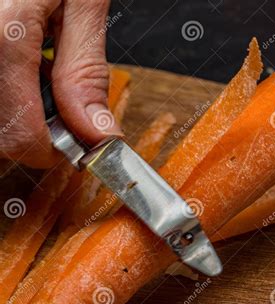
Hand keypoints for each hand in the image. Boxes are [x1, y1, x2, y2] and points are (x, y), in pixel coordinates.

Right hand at [0, 0, 119, 167]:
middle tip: (61, 106)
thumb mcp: (81, 5)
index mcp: (4, 38)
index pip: (20, 135)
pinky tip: (23, 65)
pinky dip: (7, 91)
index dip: (53, 151)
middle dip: (34, 132)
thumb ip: (85, 73)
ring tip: (39, 76)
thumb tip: (97, 134)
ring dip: (18, 111)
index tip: (78, 145)